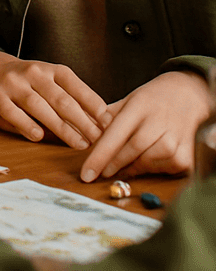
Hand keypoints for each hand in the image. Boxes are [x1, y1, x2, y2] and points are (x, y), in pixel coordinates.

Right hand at [0, 51, 108, 149]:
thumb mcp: (47, 83)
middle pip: (61, 99)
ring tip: (78, 144)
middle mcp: (31, 73)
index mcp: (48, 69)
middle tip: (98, 141)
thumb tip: (98, 126)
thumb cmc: (25, 83)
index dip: (94, 105)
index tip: (109, 124)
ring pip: (40, 107)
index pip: (75, 85)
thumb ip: (68, 100)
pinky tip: (39, 136)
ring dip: (61, 128)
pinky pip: (14, 114)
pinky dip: (27, 126)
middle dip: (83, 122)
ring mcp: (12, 84)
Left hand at [80, 70, 209, 181]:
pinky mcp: (186, 158)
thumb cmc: (151, 100)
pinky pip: (160, 170)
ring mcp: (175, 141)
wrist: (187, 97)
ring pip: (145, 163)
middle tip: (97, 173)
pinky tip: (144, 159)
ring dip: (129, 167)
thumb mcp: (127, 101)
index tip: (86, 173)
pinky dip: (147, 168)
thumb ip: (106, 117)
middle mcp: (159, 124)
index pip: (115, 135)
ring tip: (121, 163)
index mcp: (139, 107)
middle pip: (130, 152)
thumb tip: (82, 134)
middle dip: (111, 165)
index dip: (99, 156)